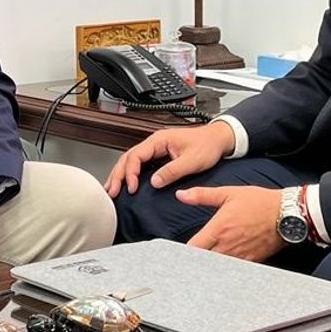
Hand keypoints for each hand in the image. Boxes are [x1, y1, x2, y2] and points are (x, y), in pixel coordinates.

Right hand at [104, 121, 235, 197]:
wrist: (219, 139)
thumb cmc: (207, 145)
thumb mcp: (192, 160)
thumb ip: (172, 171)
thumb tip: (155, 182)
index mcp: (159, 140)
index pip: (136, 155)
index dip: (130, 172)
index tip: (131, 188)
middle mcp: (155, 143)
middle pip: (128, 157)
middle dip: (118, 175)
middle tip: (111, 192)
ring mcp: (156, 149)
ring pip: (131, 160)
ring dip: (121, 175)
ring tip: (112, 190)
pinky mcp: (159, 155)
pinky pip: (140, 164)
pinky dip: (130, 174)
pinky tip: (127, 184)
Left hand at [179, 185, 284, 261]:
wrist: (287, 213)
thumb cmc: (259, 202)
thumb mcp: (228, 193)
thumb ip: (202, 195)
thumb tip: (181, 194)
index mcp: (219, 229)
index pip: (193, 248)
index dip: (184, 250)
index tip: (180, 248)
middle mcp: (228, 246)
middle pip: (203, 262)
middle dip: (197, 259)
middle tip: (193, 255)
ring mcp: (240, 256)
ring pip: (218, 267)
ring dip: (212, 263)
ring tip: (208, 259)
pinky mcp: (251, 261)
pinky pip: (234, 269)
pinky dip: (228, 267)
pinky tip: (226, 261)